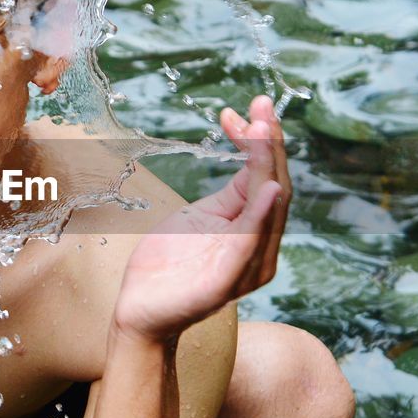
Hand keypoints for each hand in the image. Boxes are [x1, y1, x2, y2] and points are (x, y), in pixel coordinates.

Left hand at [112, 95, 290, 341]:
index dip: (264, 142)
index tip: (247, 109)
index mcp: (255, 231)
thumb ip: (233, 192)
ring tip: (262, 131)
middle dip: (270, 144)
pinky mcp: (227, 283)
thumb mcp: (202, 217)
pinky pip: (249, 242)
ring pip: (268, 210)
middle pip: (276, 188)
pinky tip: (265, 187)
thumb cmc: (171, 264)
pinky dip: (260, 214)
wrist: (141, 311)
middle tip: (262, 106)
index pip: (269, 179)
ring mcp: (247, 268)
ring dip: (266, 166)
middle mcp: (261, 249)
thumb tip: (252, 146)